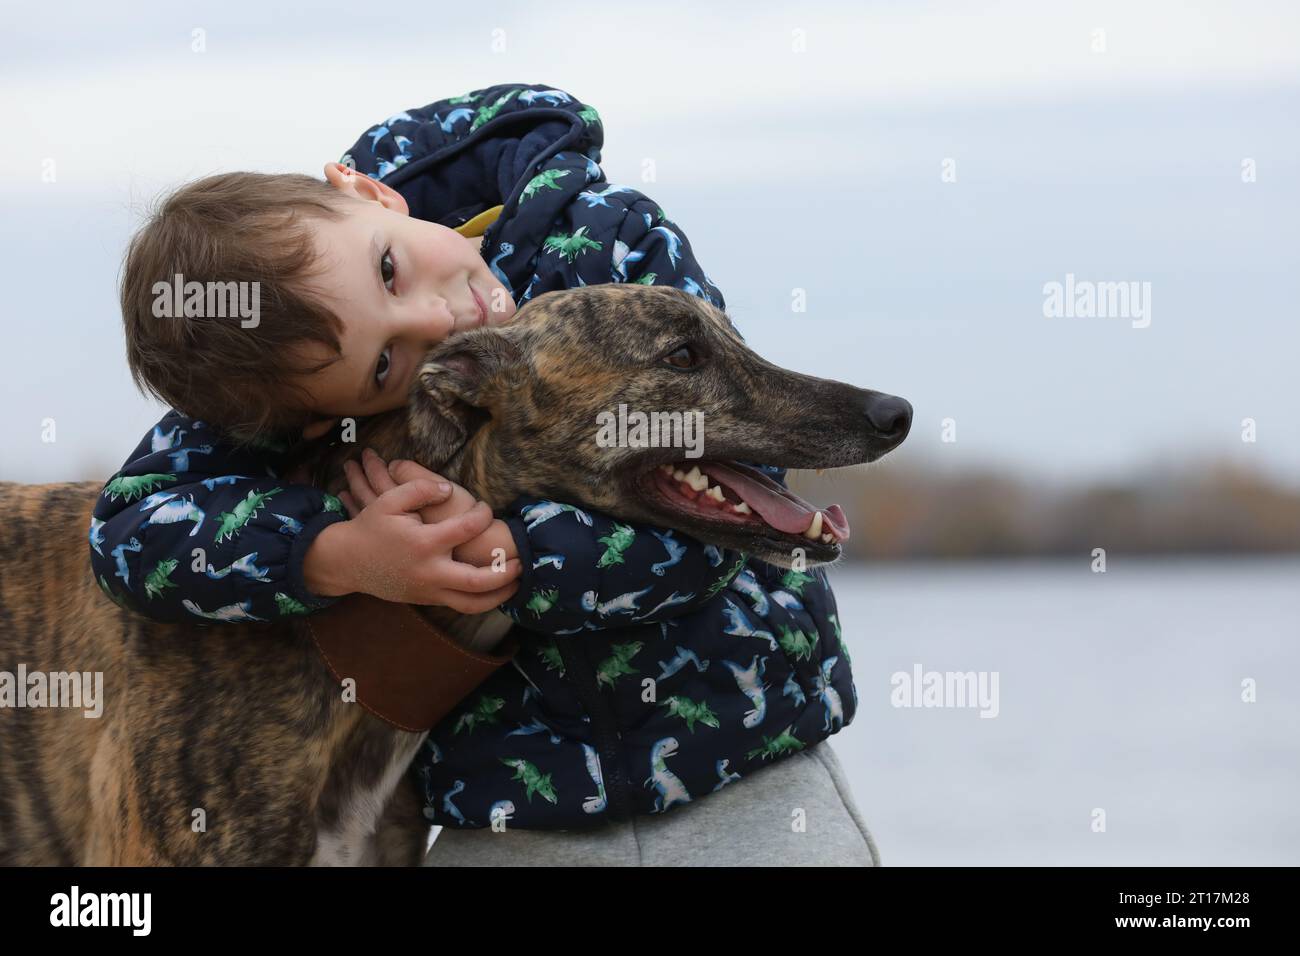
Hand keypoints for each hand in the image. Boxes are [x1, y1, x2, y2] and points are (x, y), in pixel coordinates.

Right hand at [303, 449, 520, 611]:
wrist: (346, 563)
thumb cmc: (371, 528)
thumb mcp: (389, 500)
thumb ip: (420, 488)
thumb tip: (450, 489)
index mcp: (424, 544)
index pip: (467, 529)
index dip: (483, 515)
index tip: (486, 509)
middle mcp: (430, 571)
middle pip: (478, 582)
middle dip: (505, 572)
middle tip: (521, 561)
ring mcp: (428, 590)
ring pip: (471, 604)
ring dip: (499, 597)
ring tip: (516, 583)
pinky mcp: (426, 600)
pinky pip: (460, 606)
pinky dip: (481, 600)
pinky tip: (495, 588)